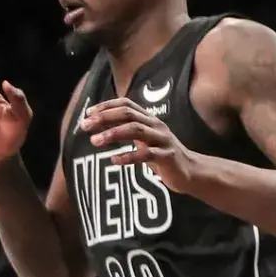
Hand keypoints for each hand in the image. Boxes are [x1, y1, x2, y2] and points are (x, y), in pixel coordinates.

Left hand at [80, 98, 199, 189]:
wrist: (190, 172)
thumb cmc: (163, 156)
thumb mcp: (144, 140)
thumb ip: (127, 131)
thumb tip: (101, 126)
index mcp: (149, 119)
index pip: (126, 104)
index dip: (106, 105)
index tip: (87, 113)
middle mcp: (156, 125)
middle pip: (128, 114)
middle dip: (105, 117)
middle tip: (85, 125)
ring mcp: (162, 140)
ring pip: (136, 130)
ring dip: (113, 133)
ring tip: (95, 141)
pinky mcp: (167, 157)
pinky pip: (146, 154)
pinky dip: (129, 156)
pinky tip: (115, 160)